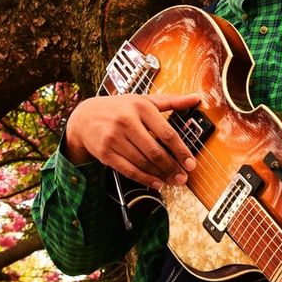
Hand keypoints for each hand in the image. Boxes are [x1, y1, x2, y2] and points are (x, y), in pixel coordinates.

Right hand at [63, 92, 201, 189]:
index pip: (166, 133)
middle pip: (154, 151)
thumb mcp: (143, 100)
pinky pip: (128, 170)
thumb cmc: (119, 108)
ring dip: (160, 175)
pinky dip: (144, 179)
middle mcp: (126, 121)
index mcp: (140, 107)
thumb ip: (171, 101)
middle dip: (172, 167)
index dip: (181, 151)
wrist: (85, 117)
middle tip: (183, 177)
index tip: (191, 163)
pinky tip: (156, 182)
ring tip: (172, 181)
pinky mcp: (105, 153)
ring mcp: (114, 138)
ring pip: (142, 162)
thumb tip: (196, 98)